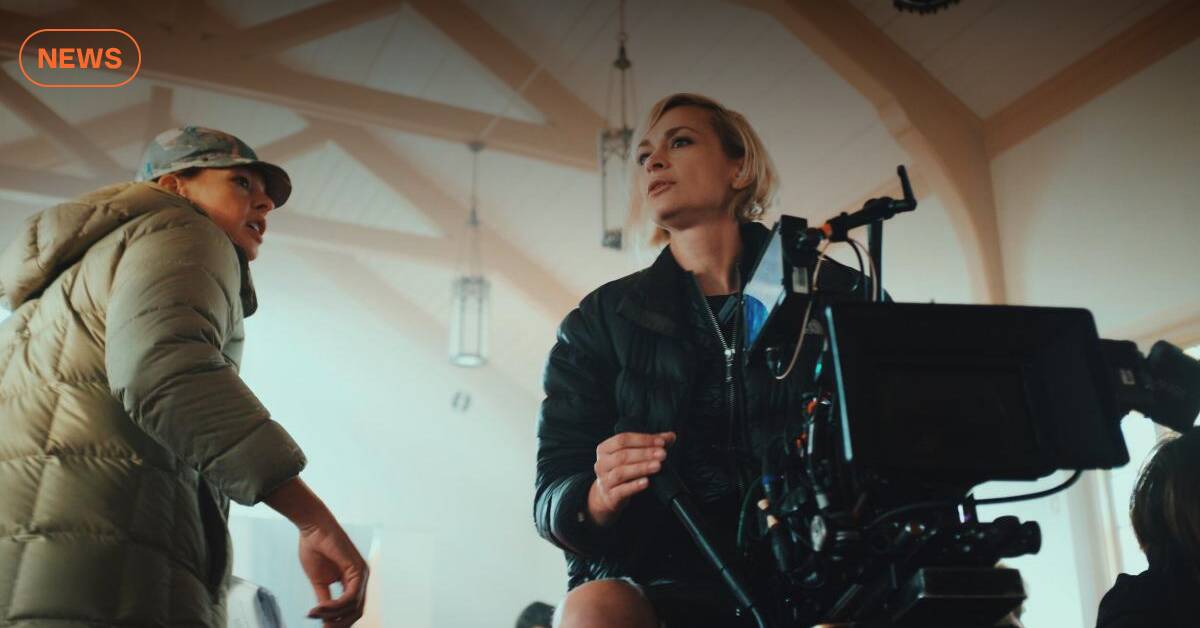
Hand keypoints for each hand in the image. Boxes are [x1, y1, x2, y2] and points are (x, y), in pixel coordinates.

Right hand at [262, 478, 368, 626]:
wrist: (313, 528)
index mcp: (353, 581)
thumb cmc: (315, 548)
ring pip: (353, 606)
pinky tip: (320, 608)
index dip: (340, 622)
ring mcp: (362, 573)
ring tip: (315, 615)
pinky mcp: (357, 569)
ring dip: (333, 615)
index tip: (323, 627)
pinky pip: (350, 596)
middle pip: (357, 611)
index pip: (353, 609)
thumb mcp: (319, 581)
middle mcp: (361, 578)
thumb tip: (324, 619)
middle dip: (340, 624)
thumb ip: (325, 599)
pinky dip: (334, 606)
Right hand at [587, 431, 675, 526]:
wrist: (608, 495)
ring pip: (621, 472)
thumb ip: (651, 444)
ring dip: (641, 468)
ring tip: (657, 466)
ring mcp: (605, 480)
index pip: (622, 439)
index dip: (642, 439)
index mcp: (605, 449)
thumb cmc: (622, 469)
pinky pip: (621, 490)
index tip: (661, 442)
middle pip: (622, 455)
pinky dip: (634, 486)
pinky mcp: (610, 496)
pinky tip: (646, 482)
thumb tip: (671, 436)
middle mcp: (602, 463)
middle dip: (644, 454)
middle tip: (662, 454)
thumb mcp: (632, 455)